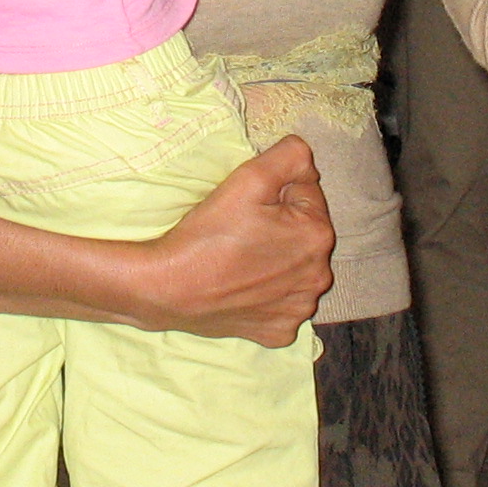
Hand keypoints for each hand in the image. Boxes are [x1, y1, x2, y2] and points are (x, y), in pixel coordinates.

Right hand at [135, 136, 336, 346]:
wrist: (168, 288)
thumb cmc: (208, 233)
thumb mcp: (249, 177)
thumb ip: (291, 155)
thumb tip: (306, 161)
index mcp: (318, 235)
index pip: (307, 194)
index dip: (276, 192)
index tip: (247, 205)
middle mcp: (319, 276)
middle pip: (303, 233)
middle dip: (281, 226)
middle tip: (241, 231)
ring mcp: (299, 309)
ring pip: (294, 269)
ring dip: (276, 260)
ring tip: (240, 258)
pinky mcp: (279, 331)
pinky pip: (281, 304)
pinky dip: (266, 295)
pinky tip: (242, 288)